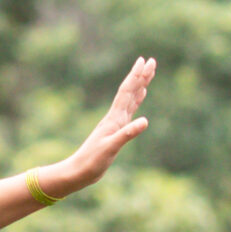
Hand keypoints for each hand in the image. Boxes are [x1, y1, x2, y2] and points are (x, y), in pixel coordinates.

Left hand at [39, 57, 156, 196]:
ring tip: (147, 73)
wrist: (79, 171)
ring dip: (139, 85)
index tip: (145, 61)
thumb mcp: (111, 149)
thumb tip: (145, 121)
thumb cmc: (92, 162)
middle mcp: (115, 117)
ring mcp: (115, 123)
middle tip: (151, 60)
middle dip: (141, 76)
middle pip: (130, 91)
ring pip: (130, 99)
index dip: (136, 76)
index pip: (127, 92)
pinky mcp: (116, 130)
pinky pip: (129, 110)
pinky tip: (141, 96)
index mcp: (114, 119)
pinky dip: (136, 100)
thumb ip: (127, 134)